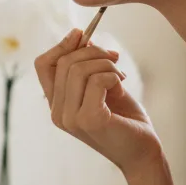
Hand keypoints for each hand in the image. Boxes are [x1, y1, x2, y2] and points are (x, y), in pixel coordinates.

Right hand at [35, 28, 162, 179]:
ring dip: (106, 64)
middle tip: (115, 59)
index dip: (61, 45)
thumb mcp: (103, 85)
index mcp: (57, 104)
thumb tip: (81, 37)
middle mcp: (57, 113)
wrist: (142, 151)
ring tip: (120, 77)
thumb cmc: (124, 118)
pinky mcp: (88, 120)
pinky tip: (121, 87)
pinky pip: (97, 80)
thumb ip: (88, 65)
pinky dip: (113, 76)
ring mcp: (70, 118)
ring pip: (79, 69)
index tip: (82, 34)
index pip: (43, 65)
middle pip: (64, 62)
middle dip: (93, 52)